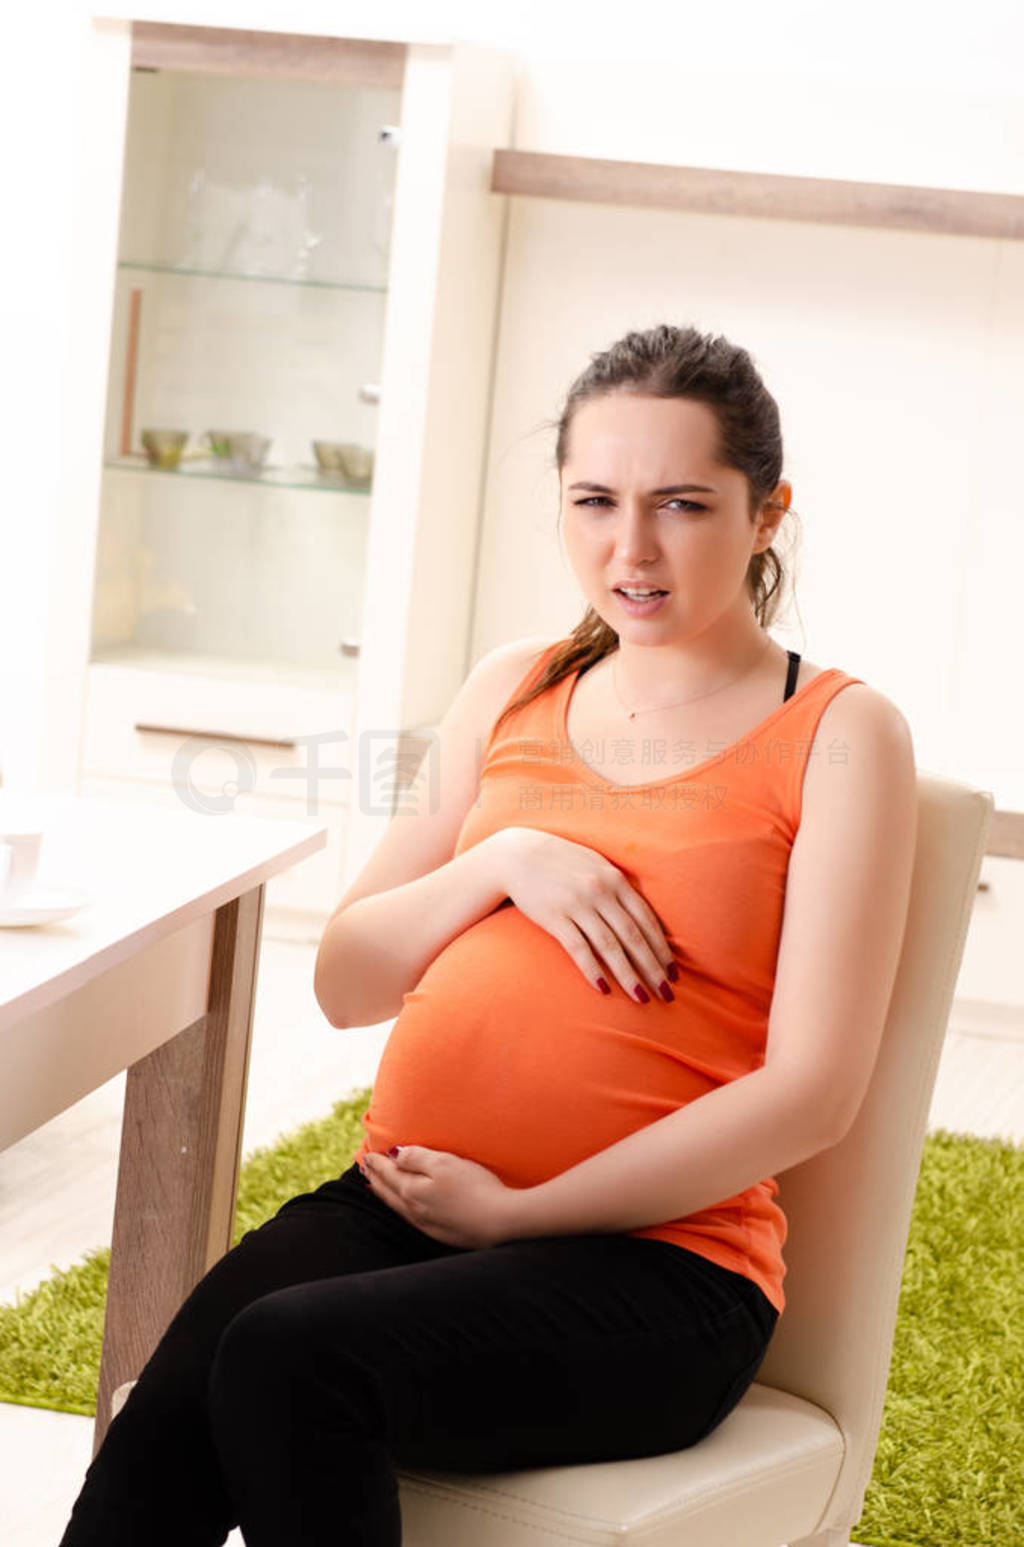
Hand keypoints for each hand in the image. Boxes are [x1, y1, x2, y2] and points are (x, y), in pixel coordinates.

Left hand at [361, 1146, 518, 1249]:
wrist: (500, 1222)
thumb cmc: (475, 1187)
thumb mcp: (444, 1163)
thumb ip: (416, 1158)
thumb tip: (394, 1155)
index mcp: (412, 1190)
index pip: (388, 1173)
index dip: (377, 1163)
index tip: (366, 1154)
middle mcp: (414, 1210)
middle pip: (388, 1191)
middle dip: (375, 1178)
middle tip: (364, 1167)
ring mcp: (426, 1223)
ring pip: (397, 1206)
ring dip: (383, 1194)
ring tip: (374, 1186)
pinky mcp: (440, 1232)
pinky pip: (409, 1217)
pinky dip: (398, 1207)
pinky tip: (403, 1206)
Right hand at [495, 827, 676, 1002]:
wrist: (518, 855)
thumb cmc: (563, 863)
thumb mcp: (597, 866)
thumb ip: (620, 889)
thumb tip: (645, 918)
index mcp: (615, 880)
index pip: (646, 920)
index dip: (662, 949)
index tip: (672, 972)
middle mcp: (600, 891)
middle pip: (633, 937)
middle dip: (653, 968)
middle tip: (666, 994)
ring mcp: (577, 904)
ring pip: (610, 946)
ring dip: (628, 975)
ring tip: (642, 998)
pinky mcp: (554, 917)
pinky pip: (578, 948)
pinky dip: (593, 970)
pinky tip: (604, 989)